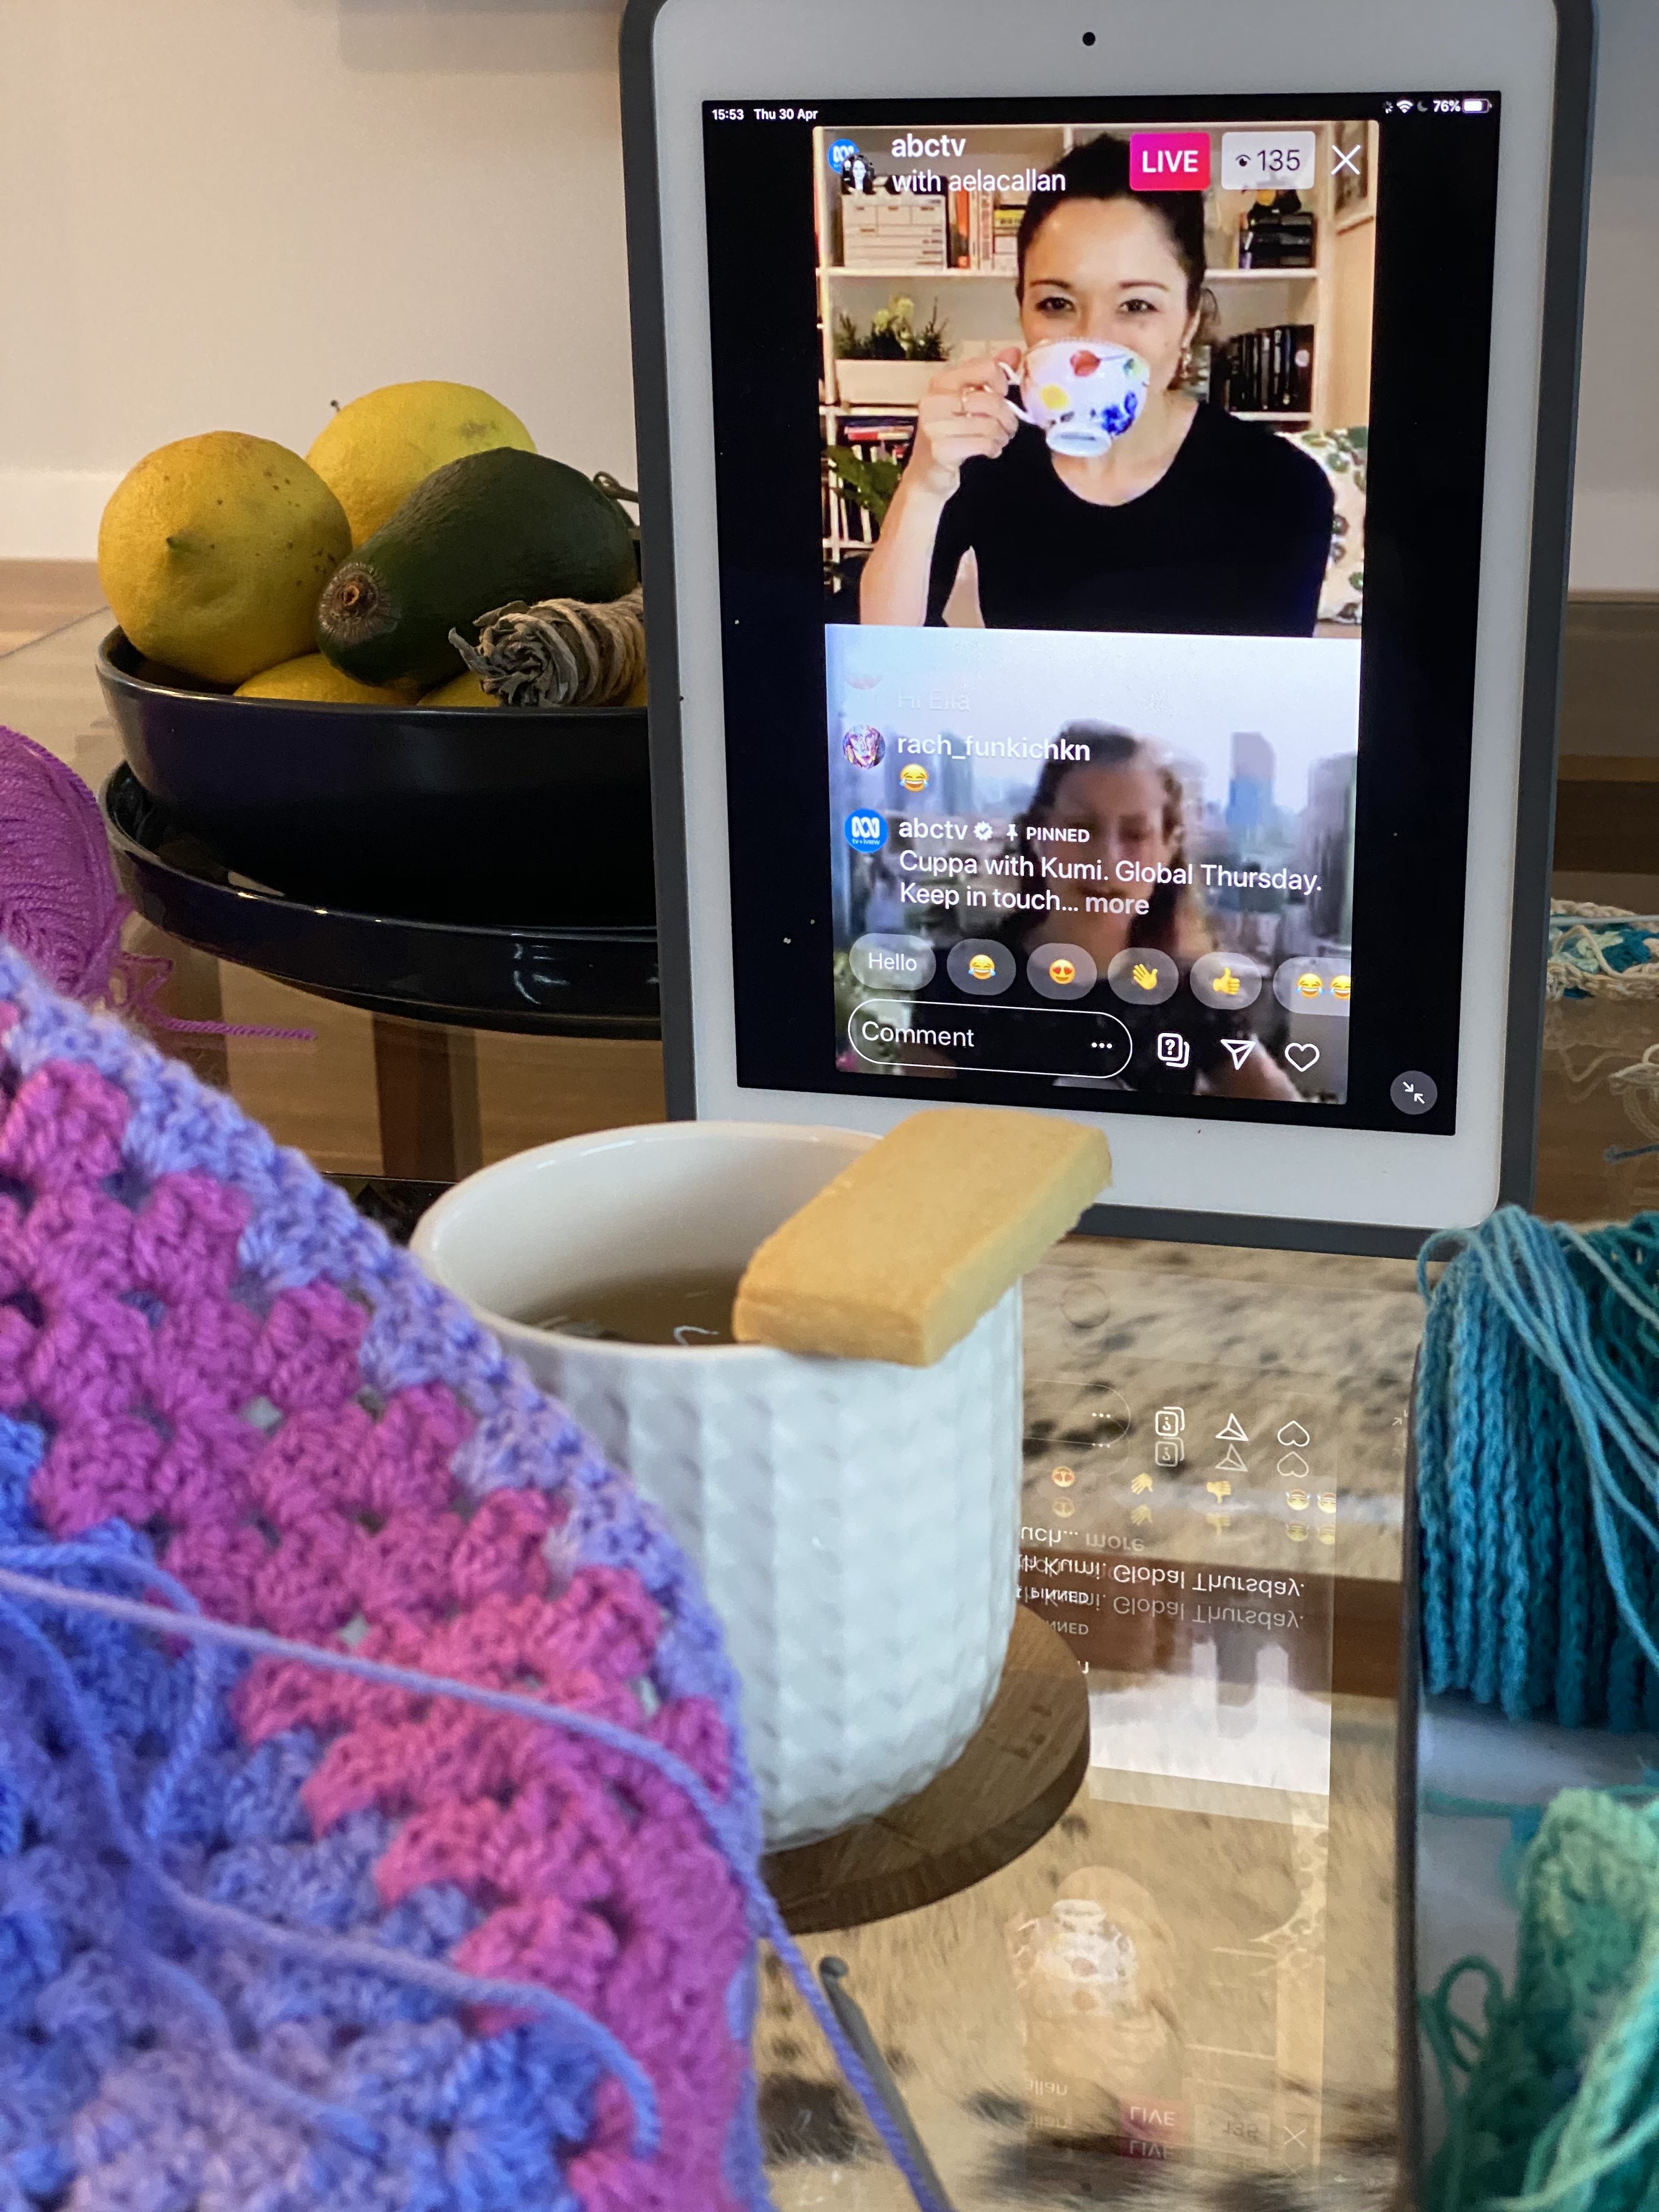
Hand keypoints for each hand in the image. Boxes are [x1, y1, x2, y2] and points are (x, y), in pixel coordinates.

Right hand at [903, 348, 1022, 501]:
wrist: (926, 474)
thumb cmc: (948, 435)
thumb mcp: (966, 401)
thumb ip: (988, 376)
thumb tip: (1014, 352)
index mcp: (941, 382)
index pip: (985, 367)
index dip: (1002, 382)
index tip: (1003, 395)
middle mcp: (935, 400)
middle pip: (992, 400)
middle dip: (1008, 417)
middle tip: (1008, 427)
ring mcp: (935, 426)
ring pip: (990, 424)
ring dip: (1002, 435)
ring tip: (998, 440)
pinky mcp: (941, 450)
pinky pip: (984, 443)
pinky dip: (994, 448)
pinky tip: (991, 450)